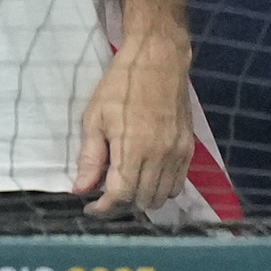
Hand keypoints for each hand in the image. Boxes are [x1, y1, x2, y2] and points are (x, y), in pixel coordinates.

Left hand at [71, 31, 192, 217]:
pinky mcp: (189, 147)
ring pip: (163, 195)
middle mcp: (160, 156)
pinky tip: (148, 176)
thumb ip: (90, 158)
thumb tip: (82, 189)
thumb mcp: (94, 119)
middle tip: (106, 193)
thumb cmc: (120, 86)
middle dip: (122, 204)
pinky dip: (162, 187)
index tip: (90, 207)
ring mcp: (178, 153)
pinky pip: (178, 181)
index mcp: (133, 149)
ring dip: (143, 197)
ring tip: (128, 186)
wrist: (159, 61)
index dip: (103, 209)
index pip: (121, 196)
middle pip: (143, 200)